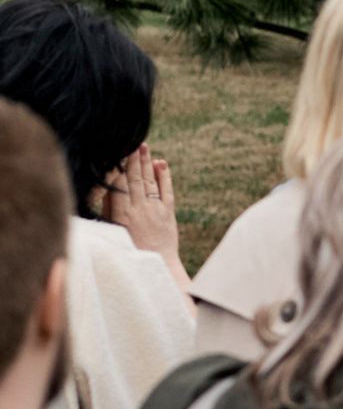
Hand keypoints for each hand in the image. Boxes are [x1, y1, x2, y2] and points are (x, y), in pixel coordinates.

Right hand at [100, 144, 187, 293]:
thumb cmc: (129, 251)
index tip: (115, 153)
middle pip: (135, 180)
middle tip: (131, 142)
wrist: (158, 266)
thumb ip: (110, 211)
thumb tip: (108, 188)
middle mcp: (140, 210)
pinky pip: (167, 190)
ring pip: (150, 182)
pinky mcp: (169, 213)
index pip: (120, 187)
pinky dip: (164, 176)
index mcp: (123, 216)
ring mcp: (156, 210)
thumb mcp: (114, 233)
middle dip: (133, 160)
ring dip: (147, 163)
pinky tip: (161, 163)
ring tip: (143, 146)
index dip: (118, 169)